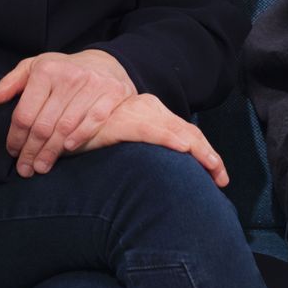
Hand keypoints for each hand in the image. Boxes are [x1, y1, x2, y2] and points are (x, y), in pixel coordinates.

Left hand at [0, 49, 135, 176]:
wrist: (104, 63)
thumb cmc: (62, 69)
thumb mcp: (34, 67)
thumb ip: (11, 84)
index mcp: (46, 70)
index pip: (25, 112)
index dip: (16, 137)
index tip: (12, 151)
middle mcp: (69, 76)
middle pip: (44, 124)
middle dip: (31, 151)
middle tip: (25, 168)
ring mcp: (92, 85)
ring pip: (65, 128)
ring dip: (51, 152)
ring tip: (40, 167)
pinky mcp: (111, 94)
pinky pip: (92, 123)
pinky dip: (78, 139)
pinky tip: (66, 151)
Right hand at [78, 93, 228, 186]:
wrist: (65, 114)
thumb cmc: (90, 130)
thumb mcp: (118, 138)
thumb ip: (136, 147)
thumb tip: (156, 173)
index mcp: (148, 112)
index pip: (184, 133)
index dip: (204, 153)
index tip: (218, 177)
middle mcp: (147, 109)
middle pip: (186, 132)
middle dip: (208, 156)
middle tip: (222, 178)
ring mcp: (137, 113)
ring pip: (176, 131)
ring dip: (198, 150)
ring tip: (215, 169)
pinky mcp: (124, 121)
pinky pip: (152, 131)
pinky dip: (170, 138)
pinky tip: (183, 148)